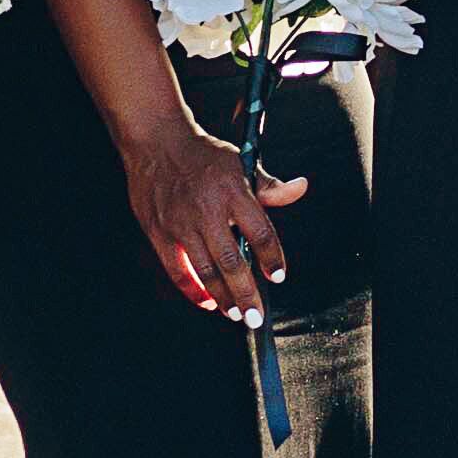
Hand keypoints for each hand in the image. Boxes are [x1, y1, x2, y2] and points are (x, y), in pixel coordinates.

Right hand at [124, 121, 305, 321]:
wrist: (157, 142)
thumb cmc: (203, 155)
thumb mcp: (240, 162)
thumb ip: (270, 186)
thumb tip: (300, 188)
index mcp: (234, 192)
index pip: (261, 233)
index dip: (272, 259)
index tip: (278, 276)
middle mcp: (208, 211)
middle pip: (233, 261)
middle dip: (247, 294)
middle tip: (256, 316)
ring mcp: (182, 223)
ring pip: (206, 271)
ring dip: (222, 297)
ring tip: (235, 313)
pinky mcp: (160, 232)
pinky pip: (177, 269)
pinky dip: (192, 289)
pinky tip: (206, 300)